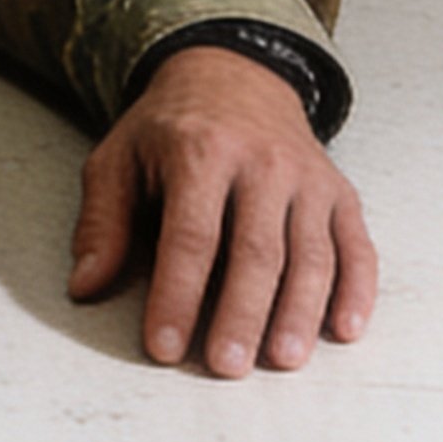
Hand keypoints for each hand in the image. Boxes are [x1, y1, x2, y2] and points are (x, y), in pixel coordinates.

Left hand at [69, 47, 377, 375]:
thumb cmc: (171, 129)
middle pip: (256, 250)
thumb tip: (85, 285)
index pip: (190, 236)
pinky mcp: (340, 193)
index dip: (177, 295)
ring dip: (299, 312)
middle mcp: (262, 162)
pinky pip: (356, 246)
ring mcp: (307, 178)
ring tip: (282, 360)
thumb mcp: (119, 158)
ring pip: (311, 254)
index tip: (164, 346)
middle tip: (226, 366)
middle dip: (241, 314)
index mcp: (200, 151)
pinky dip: (356, 291)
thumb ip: (103, 221)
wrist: (232, 75)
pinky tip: (344, 330)